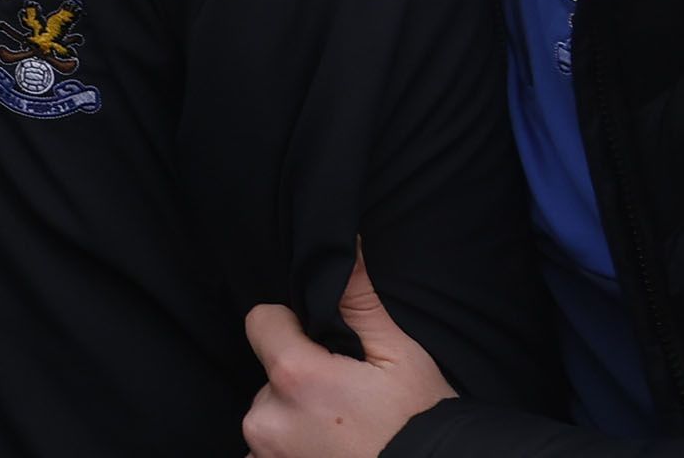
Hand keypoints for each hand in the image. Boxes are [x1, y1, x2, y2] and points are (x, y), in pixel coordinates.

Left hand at [241, 245, 454, 457]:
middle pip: (268, 371)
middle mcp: (267, 419)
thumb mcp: (399, 356)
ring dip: (296, 416)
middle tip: (347, 398)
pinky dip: (295, 447)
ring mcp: (267, 454)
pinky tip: (333, 449)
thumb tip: (346, 246)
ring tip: (344, 430)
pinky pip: (270, 450)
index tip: (326, 346)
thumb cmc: (422, 425)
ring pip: (271, 413)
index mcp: (294, 376)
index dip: (292, 325)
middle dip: (299, 377)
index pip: (261, 321)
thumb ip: (358, 301)